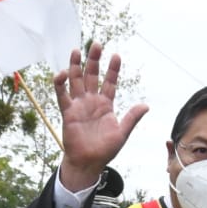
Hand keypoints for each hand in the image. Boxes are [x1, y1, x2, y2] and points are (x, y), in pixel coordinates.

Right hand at [53, 44, 148, 190]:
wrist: (88, 162)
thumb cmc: (105, 150)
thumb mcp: (122, 133)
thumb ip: (131, 118)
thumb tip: (146, 105)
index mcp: (106, 105)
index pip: (109, 82)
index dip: (112, 69)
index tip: (116, 56)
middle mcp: (92, 101)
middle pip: (92, 76)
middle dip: (94, 60)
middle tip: (96, 44)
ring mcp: (79, 105)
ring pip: (76, 81)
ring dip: (76, 66)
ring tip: (77, 50)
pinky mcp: (68, 112)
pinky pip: (62, 95)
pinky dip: (60, 84)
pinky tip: (62, 73)